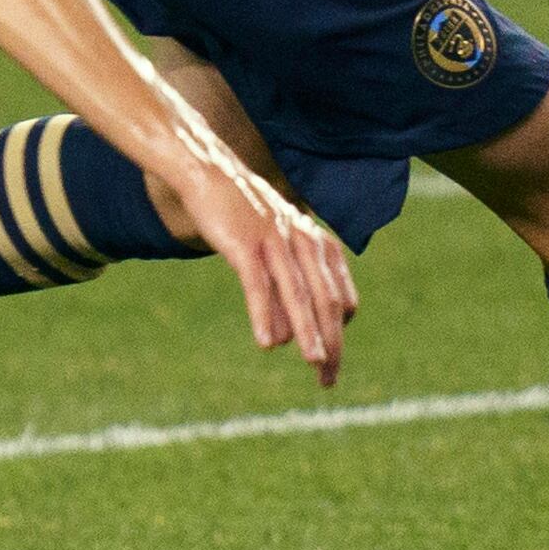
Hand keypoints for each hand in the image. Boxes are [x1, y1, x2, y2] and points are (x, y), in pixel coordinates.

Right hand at [160, 148, 357, 384]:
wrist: (208, 171)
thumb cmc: (240, 214)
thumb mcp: (270, 249)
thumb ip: (281, 291)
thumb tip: (286, 339)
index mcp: (316, 243)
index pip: (340, 297)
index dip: (338, 332)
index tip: (331, 361)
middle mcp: (303, 241)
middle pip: (326, 300)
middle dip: (332, 342)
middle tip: (328, 378)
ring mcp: (275, 241)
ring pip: (298, 294)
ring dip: (309, 332)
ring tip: (315, 363)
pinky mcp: (244, 243)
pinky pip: (259, 284)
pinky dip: (265, 314)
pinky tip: (267, 343)